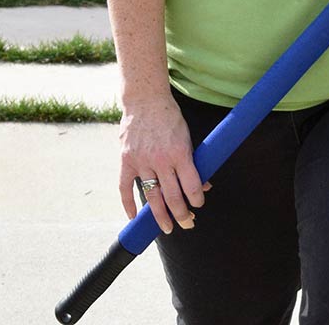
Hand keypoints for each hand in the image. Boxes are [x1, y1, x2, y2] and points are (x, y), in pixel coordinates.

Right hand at [117, 95, 207, 233]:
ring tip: (168, 228)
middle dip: (182, 215)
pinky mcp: (126, 159)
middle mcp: (161, 159)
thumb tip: (203, 185)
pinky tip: (134, 217)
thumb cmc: (170, 118)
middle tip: (188, 224)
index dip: (197, 200)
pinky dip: (128, 204)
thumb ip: (194, 162)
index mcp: (179, 153)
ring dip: (161, 216)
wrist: (145, 99)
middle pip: (173, 196)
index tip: (198, 204)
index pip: (191, 186)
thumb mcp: (187, 137)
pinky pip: (125, 187)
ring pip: (152, 196)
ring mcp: (142, 160)